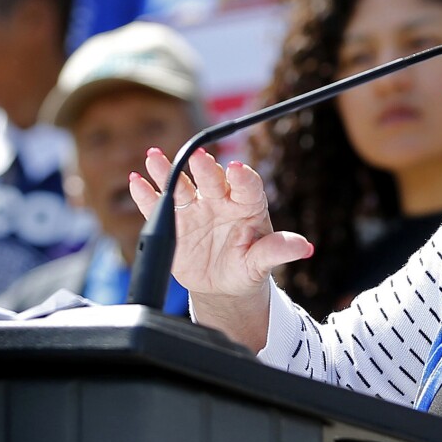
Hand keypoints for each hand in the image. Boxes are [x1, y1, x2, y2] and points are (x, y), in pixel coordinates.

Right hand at [129, 147, 312, 302]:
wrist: (223, 285)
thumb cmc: (248, 267)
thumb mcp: (263, 262)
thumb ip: (279, 250)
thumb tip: (305, 247)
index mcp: (247, 205)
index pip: (247, 186)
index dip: (243, 177)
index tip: (237, 169)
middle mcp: (220, 200)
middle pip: (212, 180)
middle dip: (204, 168)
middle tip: (197, 156)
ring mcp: (195, 209)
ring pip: (181, 186)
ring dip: (167, 171)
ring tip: (153, 157)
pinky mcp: (173, 223)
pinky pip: (158, 205)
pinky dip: (146, 194)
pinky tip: (136, 181)